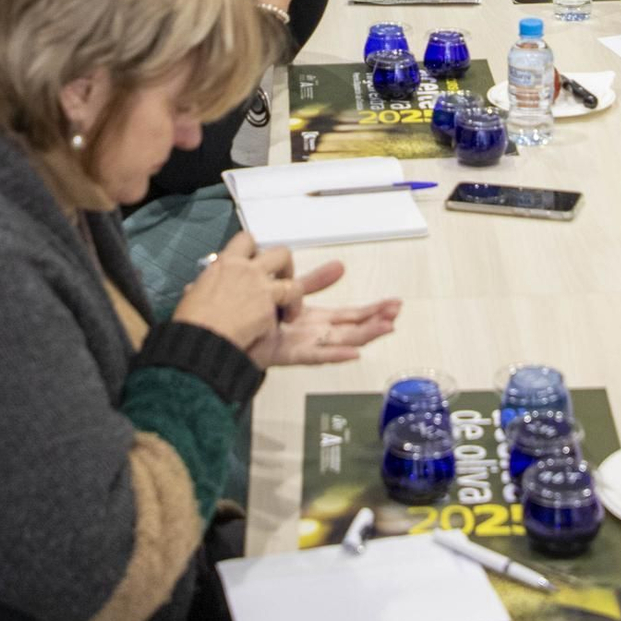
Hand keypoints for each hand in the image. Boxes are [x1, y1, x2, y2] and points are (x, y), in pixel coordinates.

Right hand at [172, 232, 297, 356]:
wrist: (199, 339)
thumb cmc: (192, 320)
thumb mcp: (193, 293)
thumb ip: (205, 285)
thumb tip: (196, 288)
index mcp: (226, 263)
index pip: (247, 240)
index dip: (254, 250)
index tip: (255, 261)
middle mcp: (247, 270)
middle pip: (281, 254)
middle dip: (286, 267)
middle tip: (281, 280)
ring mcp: (261, 289)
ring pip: (294, 284)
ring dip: (294, 296)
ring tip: (289, 310)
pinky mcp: (269, 310)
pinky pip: (285, 310)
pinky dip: (287, 317)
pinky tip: (277, 329)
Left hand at [248, 260, 402, 369]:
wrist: (222, 332)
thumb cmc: (252, 311)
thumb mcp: (288, 288)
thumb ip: (314, 280)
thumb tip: (341, 265)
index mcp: (313, 319)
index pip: (348, 314)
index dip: (372, 309)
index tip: (395, 303)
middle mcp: (312, 332)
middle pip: (350, 326)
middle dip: (375, 319)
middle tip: (398, 312)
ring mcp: (303, 344)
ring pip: (339, 339)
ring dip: (365, 334)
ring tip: (388, 327)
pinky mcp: (288, 354)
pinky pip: (313, 355)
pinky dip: (334, 355)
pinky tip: (353, 353)